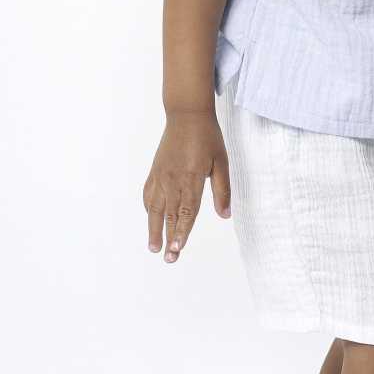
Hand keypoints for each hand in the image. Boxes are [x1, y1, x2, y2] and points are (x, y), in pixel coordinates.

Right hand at [142, 109, 230, 262]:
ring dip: (154, 228)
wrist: (186, 114)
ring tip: (153, 247)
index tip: (178, 249)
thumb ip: (222, 190)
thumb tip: (225, 214)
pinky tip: (151, 218)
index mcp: (191, 178)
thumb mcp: (221, 162)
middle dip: (169, 239)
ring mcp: (161, 175)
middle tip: (169, 259)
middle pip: (169, 215)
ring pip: (154, 208)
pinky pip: (148, 193)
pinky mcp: (155, 170)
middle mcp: (172, 179)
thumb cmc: (207, 137)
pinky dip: (148, 208)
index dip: (182, 232)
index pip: (186, 211)